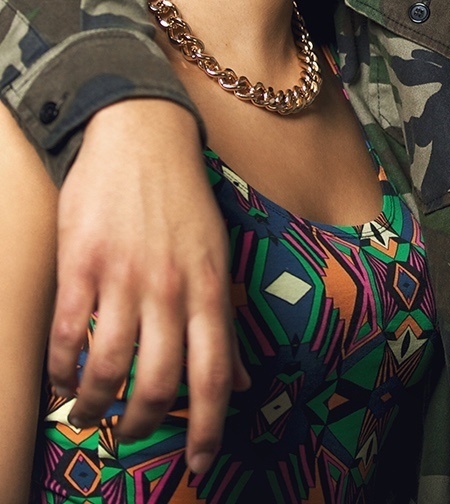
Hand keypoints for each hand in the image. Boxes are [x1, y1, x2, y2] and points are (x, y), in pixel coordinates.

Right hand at [51, 98, 247, 473]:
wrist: (143, 137)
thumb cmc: (185, 201)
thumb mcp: (217, 255)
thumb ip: (222, 319)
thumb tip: (237, 380)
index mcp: (208, 286)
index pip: (214, 372)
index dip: (208, 425)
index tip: (200, 462)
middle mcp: (170, 287)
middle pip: (159, 380)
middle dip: (143, 423)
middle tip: (130, 435)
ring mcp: (123, 277)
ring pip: (107, 367)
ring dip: (95, 405)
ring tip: (89, 416)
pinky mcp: (81, 265)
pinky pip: (67, 334)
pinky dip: (61, 369)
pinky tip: (62, 380)